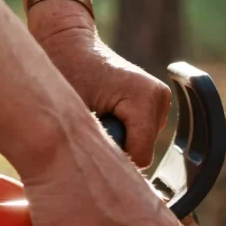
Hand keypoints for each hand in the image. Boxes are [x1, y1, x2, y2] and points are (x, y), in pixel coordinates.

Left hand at [36, 22, 170, 168]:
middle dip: (115, 150)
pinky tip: (104, 117)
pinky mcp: (156, 104)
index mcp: (145, 97)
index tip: (88, 147)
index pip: (140, 157)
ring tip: (94, 118)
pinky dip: (122, 134)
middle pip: (142, 153)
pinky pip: (141, 137)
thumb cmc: (64, 72)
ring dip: (117, 142)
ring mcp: (161, 101)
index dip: (112, 159)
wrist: (68, 43)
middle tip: (88, 130)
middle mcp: (159, 98)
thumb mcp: (72, 112)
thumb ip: (91, 146)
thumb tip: (98, 181)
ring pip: (142, 146)